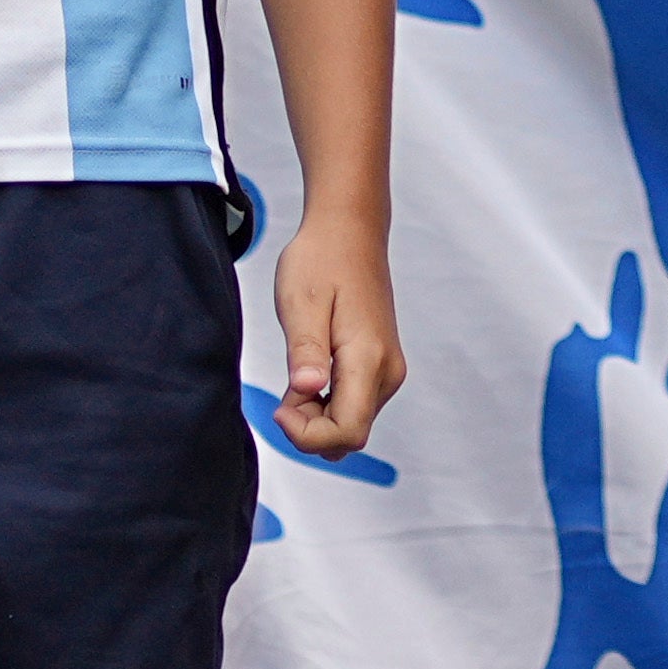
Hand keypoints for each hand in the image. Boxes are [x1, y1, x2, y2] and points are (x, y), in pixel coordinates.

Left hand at [271, 206, 399, 456]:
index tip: (280, 404)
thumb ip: (305, 350)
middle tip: (285, 386)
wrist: (348, 232)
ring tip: (297, 371)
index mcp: (369, 359)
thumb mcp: (301, 302)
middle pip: (349, 436)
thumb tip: (306, 390)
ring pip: (350, 424)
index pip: (347, 432)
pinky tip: (309, 370)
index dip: (307, 434)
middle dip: (309, 427)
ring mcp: (387, 371)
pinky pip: (353, 406)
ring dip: (316, 415)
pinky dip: (325, 403)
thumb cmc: (321, 261)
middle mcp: (387, 373)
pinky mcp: (380, 367)